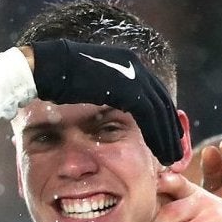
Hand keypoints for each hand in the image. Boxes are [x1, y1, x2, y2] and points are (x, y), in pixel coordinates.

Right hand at [25, 41, 183, 165]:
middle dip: (170, 129)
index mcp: (126, 62)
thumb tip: (103, 108)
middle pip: (161, 101)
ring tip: (172, 159)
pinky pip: (150, 115)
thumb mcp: (87, 84)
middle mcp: (133, 65)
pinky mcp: (128, 87)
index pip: (153, 93)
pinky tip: (160, 153)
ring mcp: (132, 74)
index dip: (161, 118)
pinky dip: (157, 135)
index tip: (165, 139)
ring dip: (168, 136)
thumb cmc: (55, 80)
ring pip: (160, 111)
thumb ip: (102, 94)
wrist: (46, 68)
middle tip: (175, 152)